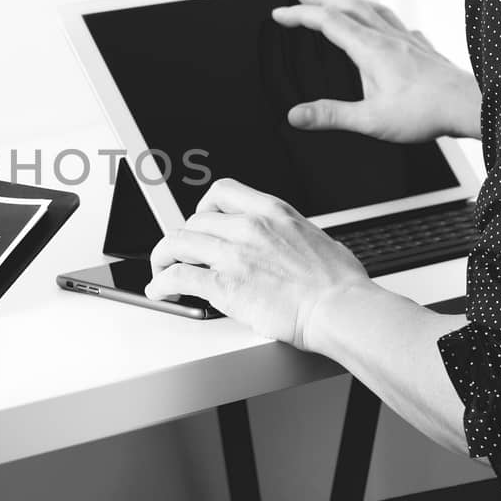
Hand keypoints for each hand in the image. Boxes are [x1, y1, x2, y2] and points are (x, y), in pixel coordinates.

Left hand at [145, 178, 370, 351]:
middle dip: (184, 238)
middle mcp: (248, 227)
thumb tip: (286, 244)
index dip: (204, 206)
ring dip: (162, 258)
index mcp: (272, 212)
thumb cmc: (338, 283)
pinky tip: (160, 291)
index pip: (222, 192)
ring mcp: (233, 254)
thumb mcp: (315, 238)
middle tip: (183, 254)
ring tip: (160, 271)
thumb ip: (290, 235)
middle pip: (194, 220)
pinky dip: (161, 284)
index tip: (201, 220)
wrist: (340, 308)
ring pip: (176, 243)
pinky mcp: (223, 284)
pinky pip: (177, 276)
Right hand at [272, 0, 481, 141]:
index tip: (280, 13)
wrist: (469, 105)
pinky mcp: (422, 48)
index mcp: (371, 50)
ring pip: (373, 8)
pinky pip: (396, 22)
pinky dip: (380, 16)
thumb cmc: (427, 112)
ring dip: (349, 0)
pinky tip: (386, 25)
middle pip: (348, 6)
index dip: (299, 15)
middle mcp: (388, 38)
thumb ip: (330, 116)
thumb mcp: (370, 120)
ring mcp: (407, 39)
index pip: (327, 22)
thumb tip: (297, 115)